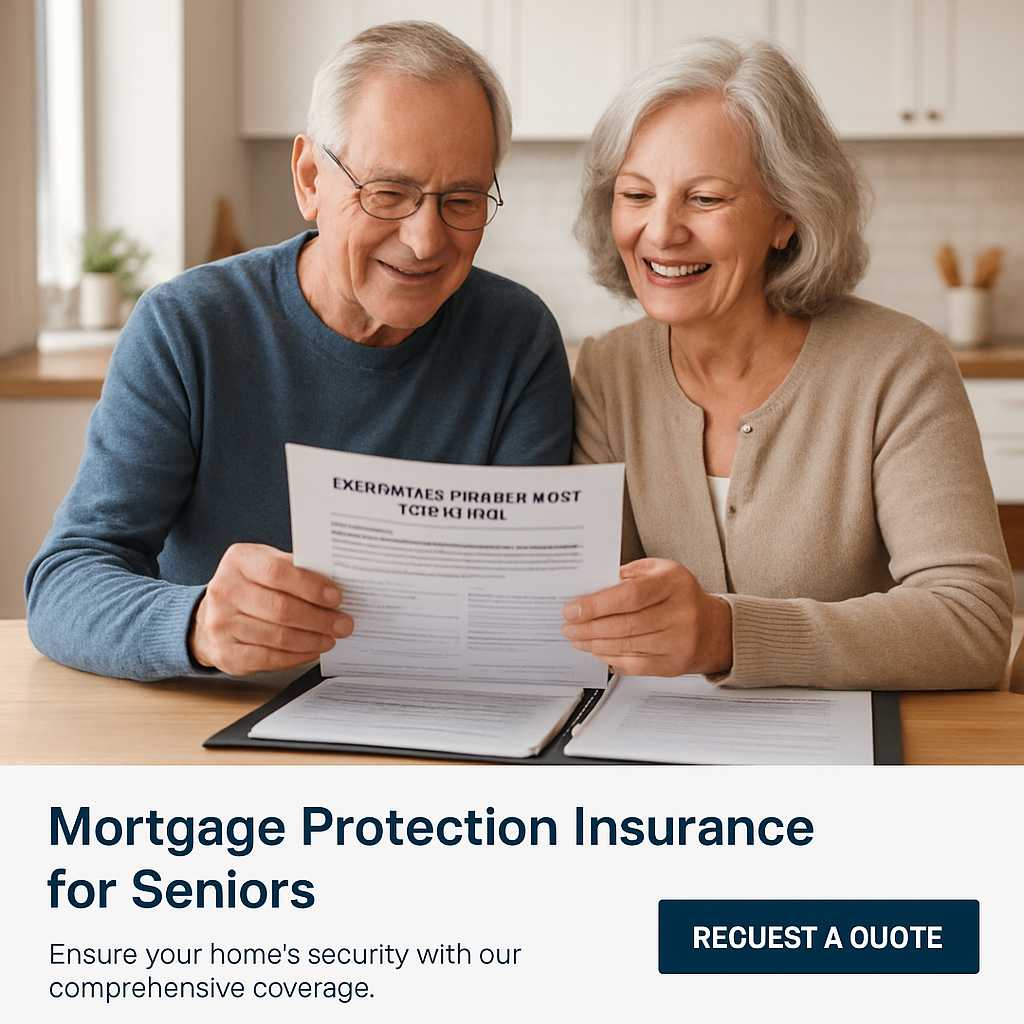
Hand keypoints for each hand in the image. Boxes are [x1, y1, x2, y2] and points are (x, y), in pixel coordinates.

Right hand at [189, 543, 352, 674]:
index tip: (336, 597)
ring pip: (278, 637)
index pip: (278, 572)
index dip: (311, 587)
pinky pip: (269, 659)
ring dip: (313, 639)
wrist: (212, 616)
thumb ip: (295, 570)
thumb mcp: (266, 564)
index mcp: (239, 560)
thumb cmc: (251, 586)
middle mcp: (225, 590)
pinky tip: (312, 650)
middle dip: (320, 619)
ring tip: (331, 638)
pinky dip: (297, 656)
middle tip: (343, 624)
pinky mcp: (225, 653)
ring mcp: (221, 624)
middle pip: (281, 608)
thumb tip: (335, 585)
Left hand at [561, 558, 732, 676]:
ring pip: (626, 646)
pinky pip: (633, 664)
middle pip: (625, 624)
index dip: (597, 605)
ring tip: (576, 638)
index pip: (630, 596)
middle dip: (589, 627)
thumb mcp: (660, 572)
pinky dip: (609, 657)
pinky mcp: (672, 664)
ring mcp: (678, 641)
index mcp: (674, 583)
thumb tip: (591, 590)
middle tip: (569, 626)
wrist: (714, 630)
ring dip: (594, 643)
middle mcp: (680, 612)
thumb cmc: (680, 596)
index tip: (573, 609)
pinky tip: (596, 650)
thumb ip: (628, 576)